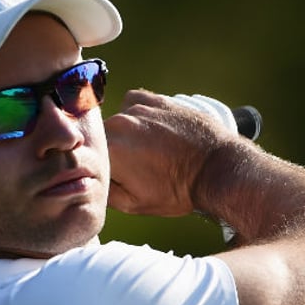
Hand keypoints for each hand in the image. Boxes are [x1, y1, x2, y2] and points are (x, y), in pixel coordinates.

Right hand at [103, 89, 239, 216]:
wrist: (217, 168)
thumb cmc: (178, 190)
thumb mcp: (134, 205)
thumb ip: (104, 192)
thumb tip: (90, 183)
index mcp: (110, 152)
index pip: (87, 158)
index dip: (98, 168)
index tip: (114, 176)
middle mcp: (119, 125)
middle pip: (101, 138)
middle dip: (112, 150)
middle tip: (133, 165)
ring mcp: (138, 109)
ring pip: (117, 121)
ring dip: (126, 133)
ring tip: (148, 149)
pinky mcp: (156, 99)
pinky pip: (133, 102)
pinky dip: (136, 113)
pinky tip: (149, 128)